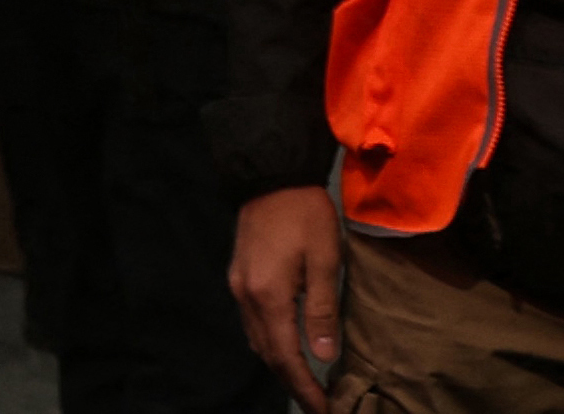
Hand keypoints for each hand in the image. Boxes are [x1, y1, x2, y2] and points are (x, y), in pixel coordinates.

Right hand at [228, 186, 346, 413]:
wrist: (271, 174)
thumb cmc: (305, 215)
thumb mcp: (324, 260)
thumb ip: (321, 310)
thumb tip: (323, 357)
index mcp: (268, 295)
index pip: (285, 356)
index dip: (305, 388)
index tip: (324, 409)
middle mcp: (246, 296)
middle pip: (267, 353)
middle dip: (293, 382)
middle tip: (319, 404)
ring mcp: (239, 286)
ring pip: (257, 339)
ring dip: (281, 364)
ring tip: (307, 382)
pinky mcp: (240, 275)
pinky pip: (253, 322)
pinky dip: (271, 343)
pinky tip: (288, 346)